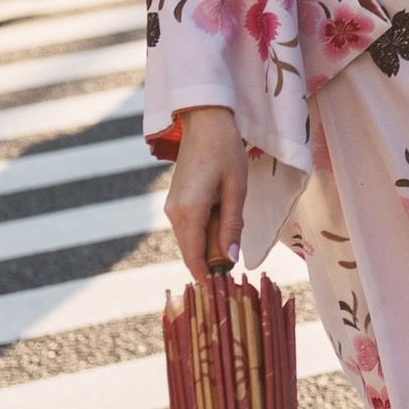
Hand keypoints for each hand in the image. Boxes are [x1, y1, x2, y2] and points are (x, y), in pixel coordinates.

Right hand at [165, 103, 248, 280]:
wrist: (205, 121)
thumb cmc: (225, 150)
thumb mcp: (236, 189)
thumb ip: (231, 225)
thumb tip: (229, 260)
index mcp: (189, 212)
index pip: (194, 258)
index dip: (209, 276)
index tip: (227, 287)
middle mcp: (174, 213)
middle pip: (191, 253)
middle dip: (211, 263)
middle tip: (236, 266)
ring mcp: (171, 208)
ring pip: (189, 242)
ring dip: (208, 247)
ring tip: (232, 241)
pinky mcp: (174, 202)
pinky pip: (188, 228)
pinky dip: (203, 234)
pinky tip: (221, 224)